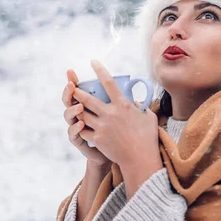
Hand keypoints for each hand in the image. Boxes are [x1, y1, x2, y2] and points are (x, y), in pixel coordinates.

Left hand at [73, 60, 161, 174]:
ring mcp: (102, 126)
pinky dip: (80, 127)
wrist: (140, 159)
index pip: (108, 82)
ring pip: (82, 114)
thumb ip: (140, 107)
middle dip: (77, 92)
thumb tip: (135, 101)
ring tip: (73, 106)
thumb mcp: (147, 117)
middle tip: (72, 87)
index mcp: (123, 105)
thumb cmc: (147, 138)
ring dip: (76, 109)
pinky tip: (79, 125)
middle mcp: (110, 113)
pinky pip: (83, 130)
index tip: (93, 62)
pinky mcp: (98, 138)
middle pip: (87, 98)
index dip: (99, 69)